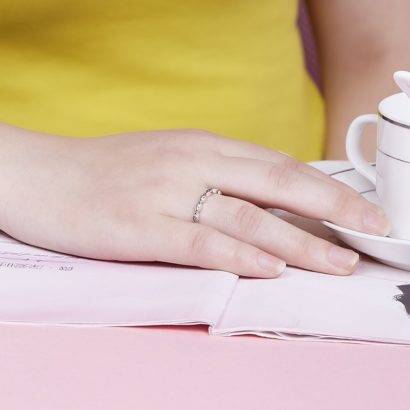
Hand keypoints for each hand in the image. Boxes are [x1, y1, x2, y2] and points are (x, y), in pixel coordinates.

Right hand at [0, 126, 389, 277]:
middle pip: (276, 184)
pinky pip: (199, 241)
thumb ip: (215, 175)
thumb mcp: (171, 160)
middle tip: (372, 230)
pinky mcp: (139, 226)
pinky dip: (238, 255)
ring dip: (298, 242)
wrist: (44, 175)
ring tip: (337, 262)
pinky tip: (269, 267)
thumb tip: (262, 198)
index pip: (278, 165)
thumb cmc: (109, 171)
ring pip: (246, 216)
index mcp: (202, 145)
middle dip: (332, 209)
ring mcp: (166, 193)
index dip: (325, 188)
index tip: (360, 210)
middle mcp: (192, 163)